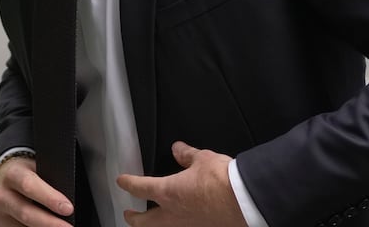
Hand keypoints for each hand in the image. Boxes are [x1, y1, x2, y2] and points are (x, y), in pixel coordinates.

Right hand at [0, 155, 73, 226]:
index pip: (30, 185)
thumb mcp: (36, 169)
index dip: (50, 198)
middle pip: (26, 213)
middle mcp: (2, 195)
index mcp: (13, 175)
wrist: (2, 181)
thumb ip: (49, 180)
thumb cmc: (26, 175)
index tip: (68, 208)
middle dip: (50, 223)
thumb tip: (70, 196)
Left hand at [117, 142, 244, 226]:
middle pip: (144, 223)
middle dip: (134, 220)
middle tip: (129, 215)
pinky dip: (178, 226)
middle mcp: (175, 215)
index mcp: (168, 193)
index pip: (139, 188)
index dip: (128, 183)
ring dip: (154, 226)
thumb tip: (179, 149)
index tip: (122, 181)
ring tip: (152, 224)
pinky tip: (182, 222)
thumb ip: (187, 155)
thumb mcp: (203, 159)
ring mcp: (189, 226)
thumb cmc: (225, 182)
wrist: (247, 202)